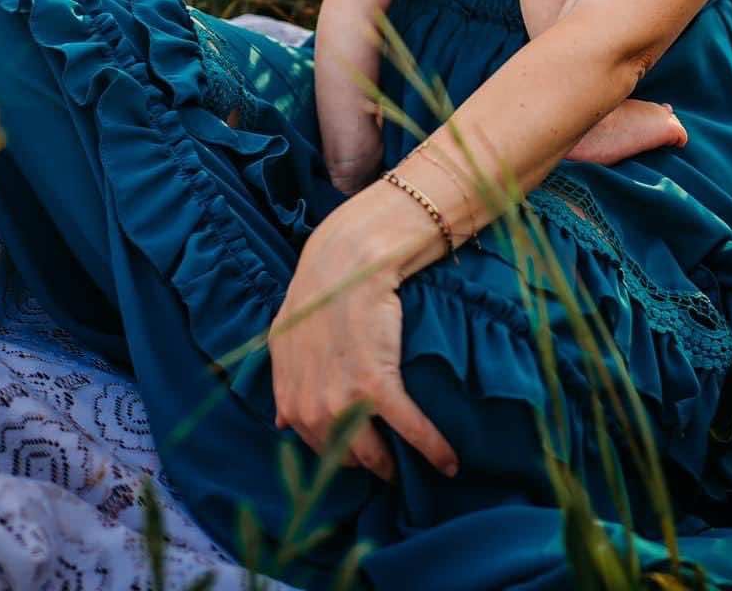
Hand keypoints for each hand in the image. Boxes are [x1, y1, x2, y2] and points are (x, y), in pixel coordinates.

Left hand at [269, 210, 458, 483]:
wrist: (346, 263)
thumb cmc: (318, 295)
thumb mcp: (287, 339)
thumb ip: (285, 382)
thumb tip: (281, 424)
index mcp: (290, 399)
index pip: (317, 448)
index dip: (340, 454)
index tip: (359, 455)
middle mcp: (311, 408)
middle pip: (346, 457)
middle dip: (366, 462)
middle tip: (387, 460)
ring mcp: (343, 401)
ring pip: (375, 454)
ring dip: (395, 466)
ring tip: (411, 469)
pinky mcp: (378, 388)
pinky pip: (411, 431)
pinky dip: (434, 449)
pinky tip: (449, 463)